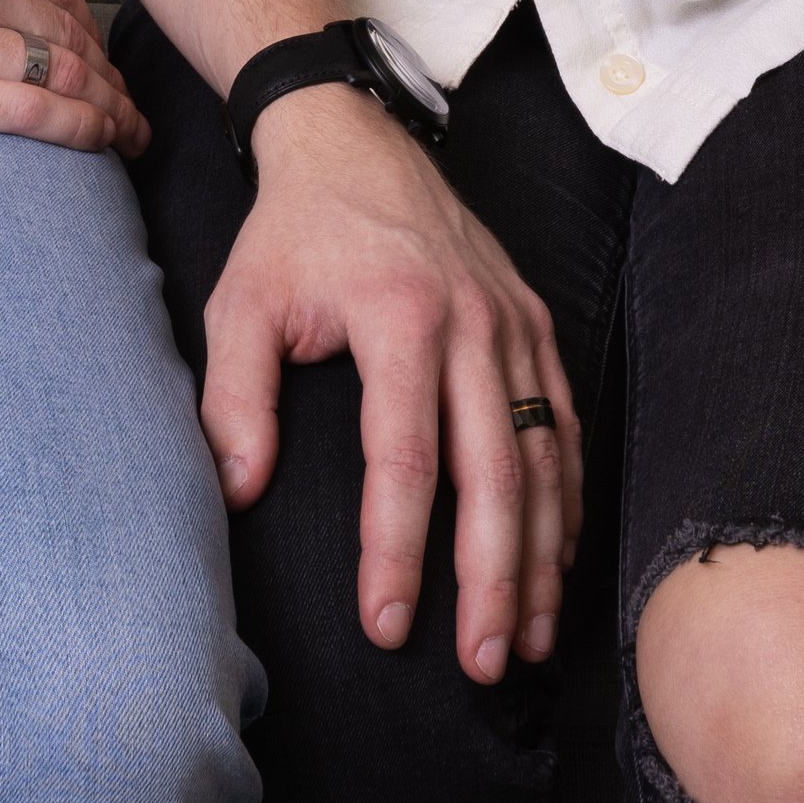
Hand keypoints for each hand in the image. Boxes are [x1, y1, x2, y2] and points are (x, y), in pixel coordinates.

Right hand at [0, 0, 147, 155]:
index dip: (92, 29)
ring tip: (129, 135)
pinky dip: (83, 130)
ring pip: (65, 70)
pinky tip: (101, 145)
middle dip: (111, 75)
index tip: (103, 61)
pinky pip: (35, 112)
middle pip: (70, 28)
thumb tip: (12, 0)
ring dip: (111, 108)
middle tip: (132, 107)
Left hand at [202, 83, 582, 680]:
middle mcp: (472, 320)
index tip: (385, 626)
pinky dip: (567, 499)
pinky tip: (554, 562)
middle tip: (478, 664)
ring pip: (544, 457)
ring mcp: (513, 320)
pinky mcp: (535, 321)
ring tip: (523, 640)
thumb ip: (236, 397)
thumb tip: (239, 493)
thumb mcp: (242, 301)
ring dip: (540, 556)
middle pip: (495, 472)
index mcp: (399, 314)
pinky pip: (562, 422)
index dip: (397, 551)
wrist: (352, 138)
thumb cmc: (293, 231)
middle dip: (490, 579)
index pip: (406, 458)